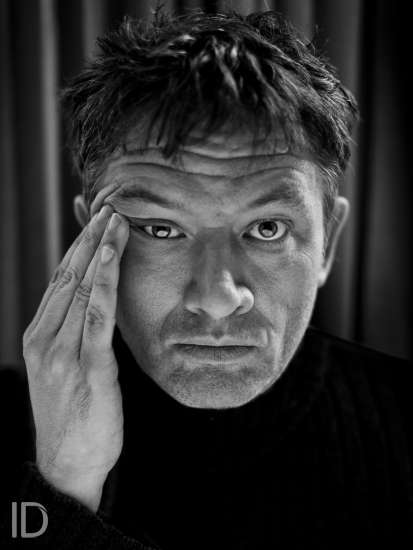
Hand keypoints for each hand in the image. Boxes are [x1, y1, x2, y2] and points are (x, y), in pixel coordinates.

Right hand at [22, 205, 128, 511]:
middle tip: (109, 207)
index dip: (79, 246)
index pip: (60, 279)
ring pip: (81, 288)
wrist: (67, 464)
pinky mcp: (87, 367)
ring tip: (116, 221)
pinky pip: (96, 318)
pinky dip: (104, 284)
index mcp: (39, 335)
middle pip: (68, 276)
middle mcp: (45, 338)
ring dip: (99, 251)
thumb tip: (94, 303)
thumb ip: (74, 333)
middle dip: (90, 238)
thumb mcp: (66, 368)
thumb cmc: (73, 415)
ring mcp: (62, 352)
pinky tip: (112, 259)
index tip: (96, 220)